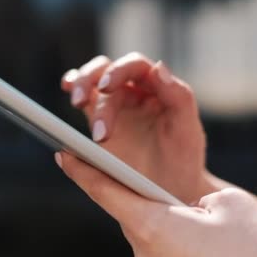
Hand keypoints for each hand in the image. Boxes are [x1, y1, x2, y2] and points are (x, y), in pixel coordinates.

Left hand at [56, 152, 256, 256]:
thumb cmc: (253, 256)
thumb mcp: (231, 203)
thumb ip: (199, 196)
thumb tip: (190, 209)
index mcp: (151, 226)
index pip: (105, 191)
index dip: (82, 171)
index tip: (63, 155)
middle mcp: (143, 254)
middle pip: (135, 215)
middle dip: (154, 203)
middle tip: (184, 201)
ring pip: (153, 239)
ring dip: (170, 229)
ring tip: (210, 234)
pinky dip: (179, 252)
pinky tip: (208, 256)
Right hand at [61, 53, 214, 202]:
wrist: (169, 191)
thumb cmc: (183, 161)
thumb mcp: (188, 132)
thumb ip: (179, 97)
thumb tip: (158, 67)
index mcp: (158, 89)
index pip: (136, 66)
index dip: (119, 71)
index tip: (106, 87)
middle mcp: (136, 91)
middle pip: (107, 70)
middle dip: (91, 83)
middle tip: (80, 103)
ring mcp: (116, 105)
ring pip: (93, 79)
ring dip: (81, 85)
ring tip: (76, 103)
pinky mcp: (100, 120)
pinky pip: (86, 97)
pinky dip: (73, 85)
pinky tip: (67, 87)